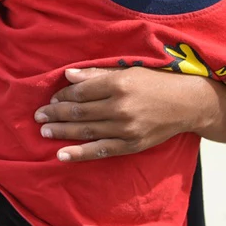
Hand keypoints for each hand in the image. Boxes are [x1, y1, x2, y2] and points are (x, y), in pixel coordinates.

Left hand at [33, 67, 199, 161]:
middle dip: (56, 114)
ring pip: (86, 131)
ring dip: (62, 132)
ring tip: (44, 131)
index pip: (81, 92)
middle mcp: (120, 106)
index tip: (51, 98)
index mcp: (119, 83)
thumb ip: (97, 73)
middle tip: (38, 117)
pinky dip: (79, 153)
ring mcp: (126, 128)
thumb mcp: (128, 70)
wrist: (186, 104)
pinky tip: (62, 154)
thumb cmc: (155, 82)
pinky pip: (100, 151)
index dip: (63, 95)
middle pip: (80, 111)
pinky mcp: (131, 145)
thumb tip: (68, 75)